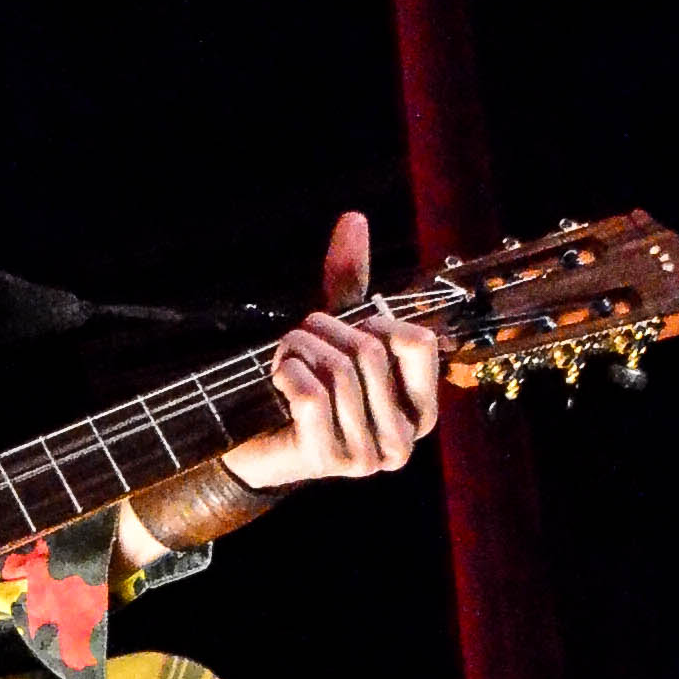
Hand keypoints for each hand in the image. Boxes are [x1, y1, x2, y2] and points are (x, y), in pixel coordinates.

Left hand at [222, 211, 440, 491]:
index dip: (376, 320)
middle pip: (372, 352)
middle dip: (326, 330)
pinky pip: (312, 396)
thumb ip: (352, 282)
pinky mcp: (327, 459)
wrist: (257, 448)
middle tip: (300, 336)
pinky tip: (278, 378)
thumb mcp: (336, 336)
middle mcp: (402, 441)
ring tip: (286, 354)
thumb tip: (353, 218)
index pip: (419, 342)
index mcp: (421, 411)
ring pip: (339, 372)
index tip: (348, 327)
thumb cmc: (308, 389)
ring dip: (300, 349)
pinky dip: (287, 373)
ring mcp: (366, 457)